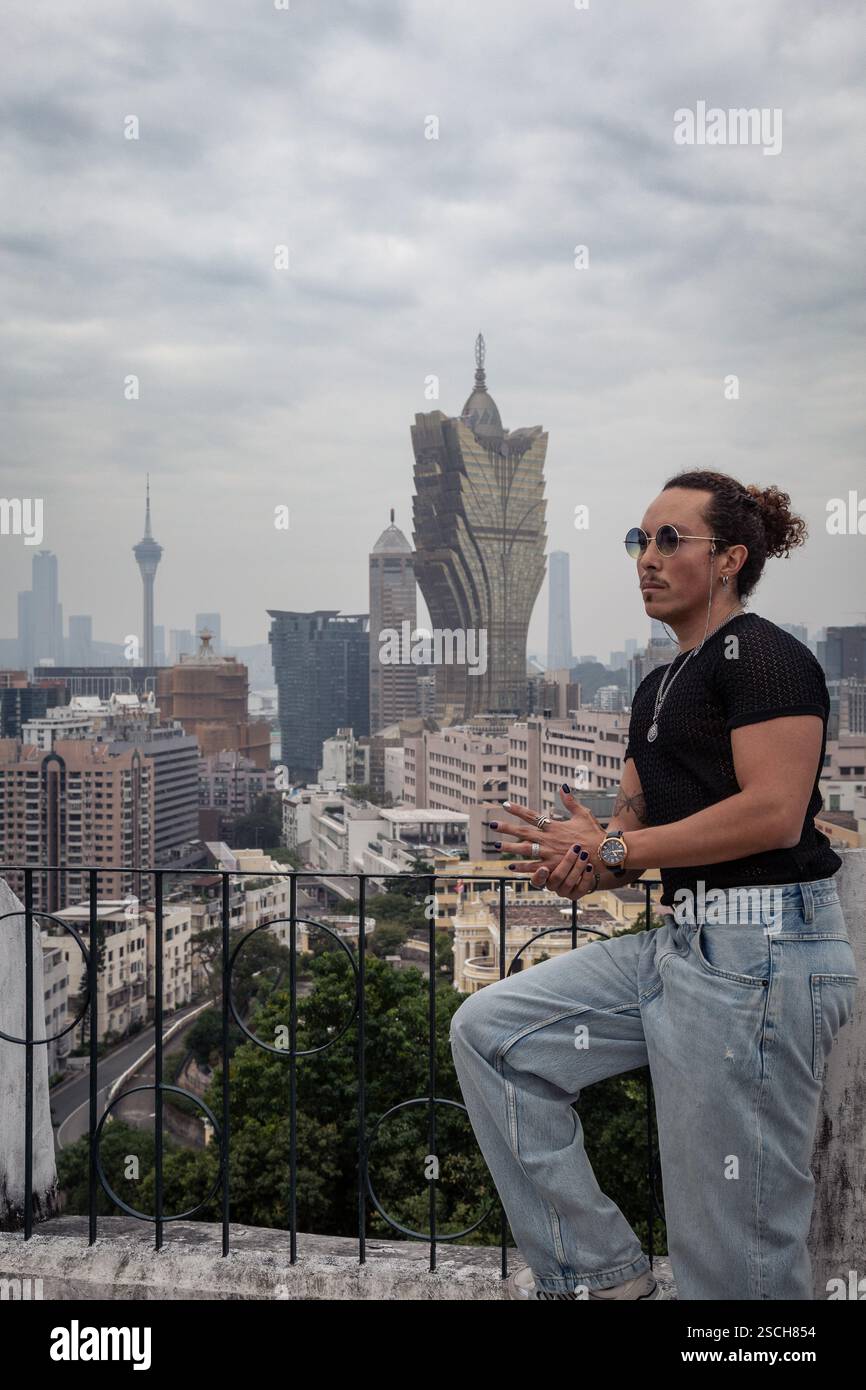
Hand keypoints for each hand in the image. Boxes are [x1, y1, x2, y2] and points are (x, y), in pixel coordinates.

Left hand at [484, 786, 604, 892]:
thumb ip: (570, 801)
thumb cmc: (594, 833)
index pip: (532, 816)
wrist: (604, 853)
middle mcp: (549, 839)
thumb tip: (563, 786)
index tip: (505, 805)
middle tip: (492, 825)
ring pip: (525, 850)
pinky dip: (522, 867)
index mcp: (554, 825)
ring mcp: (549, 853)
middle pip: (523, 832)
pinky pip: (534, 867)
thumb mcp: (583, 814)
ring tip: (497, 846)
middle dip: (507, 828)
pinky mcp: (553, 866)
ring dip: (510, 848)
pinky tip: (510, 867)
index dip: (518, 810)